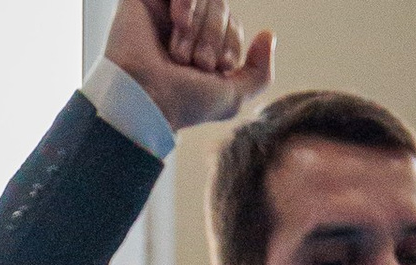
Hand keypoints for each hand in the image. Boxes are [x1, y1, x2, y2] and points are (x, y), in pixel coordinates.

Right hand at [103, 0, 272, 129]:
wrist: (146, 96)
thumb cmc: (185, 102)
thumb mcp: (233, 96)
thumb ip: (260, 72)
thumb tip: (269, 34)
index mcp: (202, 46)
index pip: (231, 24)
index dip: (230, 42)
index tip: (218, 67)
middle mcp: (185, 26)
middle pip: (220, 6)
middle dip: (214, 36)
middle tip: (198, 63)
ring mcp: (165, 9)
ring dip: (200, 26)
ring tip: (181, 53)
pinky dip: (187, 2)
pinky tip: (179, 22)